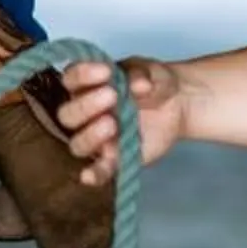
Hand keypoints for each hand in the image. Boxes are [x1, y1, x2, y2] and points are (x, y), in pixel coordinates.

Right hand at [56, 57, 188, 181]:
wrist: (178, 103)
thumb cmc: (154, 82)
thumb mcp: (150, 71)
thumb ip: (141, 75)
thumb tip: (139, 84)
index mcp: (87, 85)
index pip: (70, 80)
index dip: (82, 75)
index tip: (106, 71)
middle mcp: (86, 113)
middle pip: (68, 115)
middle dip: (86, 106)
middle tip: (112, 96)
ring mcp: (98, 138)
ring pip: (78, 144)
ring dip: (91, 135)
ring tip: (113, 124)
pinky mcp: (115, 159)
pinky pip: (99, 170)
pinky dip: (94, 174)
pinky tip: (90, 176)